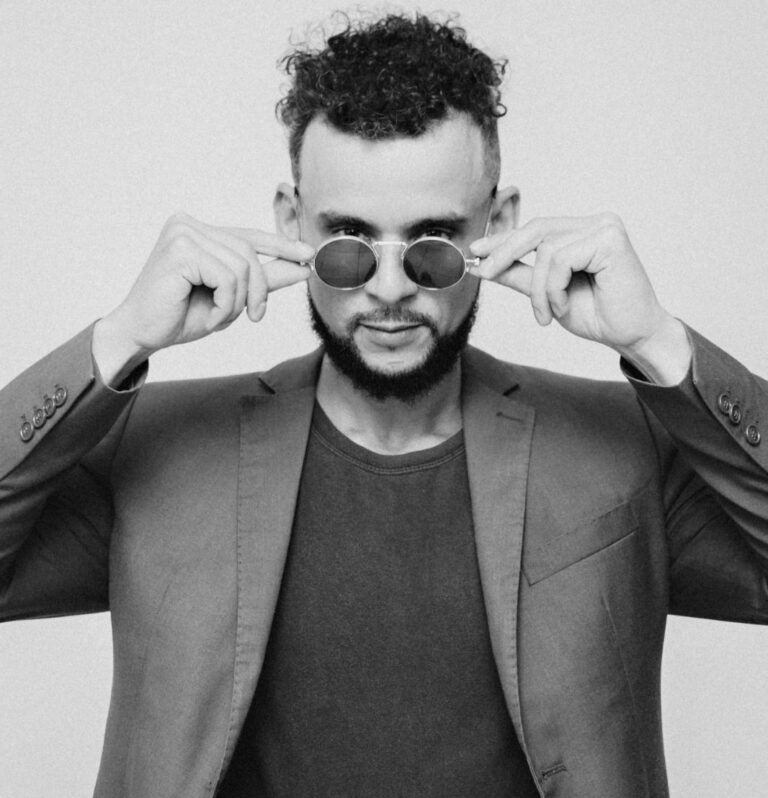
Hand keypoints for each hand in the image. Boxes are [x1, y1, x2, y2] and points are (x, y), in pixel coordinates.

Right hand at [93, 213, 312, 384]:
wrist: (142, 334)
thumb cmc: (180, 315)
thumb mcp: (232, 296)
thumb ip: (263, 279)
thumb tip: (302, 266)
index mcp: (200, 231)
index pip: (250, 235)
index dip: (282, 246)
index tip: (309, 255)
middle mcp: (189, 224)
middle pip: (250, 253)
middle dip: (258, 291)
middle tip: (253, 316)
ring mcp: (182, 233)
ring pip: (242, 267)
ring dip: (237, 303)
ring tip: (218, 317)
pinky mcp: (179, 250)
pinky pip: (227, 278)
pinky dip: (224, 305)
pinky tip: (207, 317)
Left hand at [469, 213, 691, 383]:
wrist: (632, 336)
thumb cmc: (598, 315)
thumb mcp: (547, 294)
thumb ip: (519, 276)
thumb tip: (481, 265)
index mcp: (582, 231)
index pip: (534, 230)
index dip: (502, 240)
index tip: (474, 251)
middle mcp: (595, 223)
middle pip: (535, 230)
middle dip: (504, 253)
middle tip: (483, 273)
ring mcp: (604, 228)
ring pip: (545, 249)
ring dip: (539, 289)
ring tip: (548, 313)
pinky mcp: (610, 239)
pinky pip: (561, 259)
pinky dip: (554, 289)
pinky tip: (563, 306)